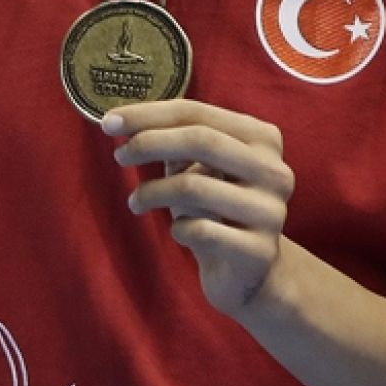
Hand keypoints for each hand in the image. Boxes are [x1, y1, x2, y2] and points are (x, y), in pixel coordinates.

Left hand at [103, 99, 294, 314]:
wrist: (252, 271)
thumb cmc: (218, 210)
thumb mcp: (200, 170)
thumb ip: (175, 143)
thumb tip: (123, 122)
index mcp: (263, 141)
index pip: (200, 114)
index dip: (150, 114)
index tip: (110, 121)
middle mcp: (275, 171)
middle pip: (202, 141)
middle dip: (150, 143)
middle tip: (120, 156)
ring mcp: (270, 212)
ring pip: (194, 186)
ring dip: (152, 192)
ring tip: (136, 202)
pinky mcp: (258, 250)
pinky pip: (200, 231)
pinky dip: (178, 229)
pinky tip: (179, 232)